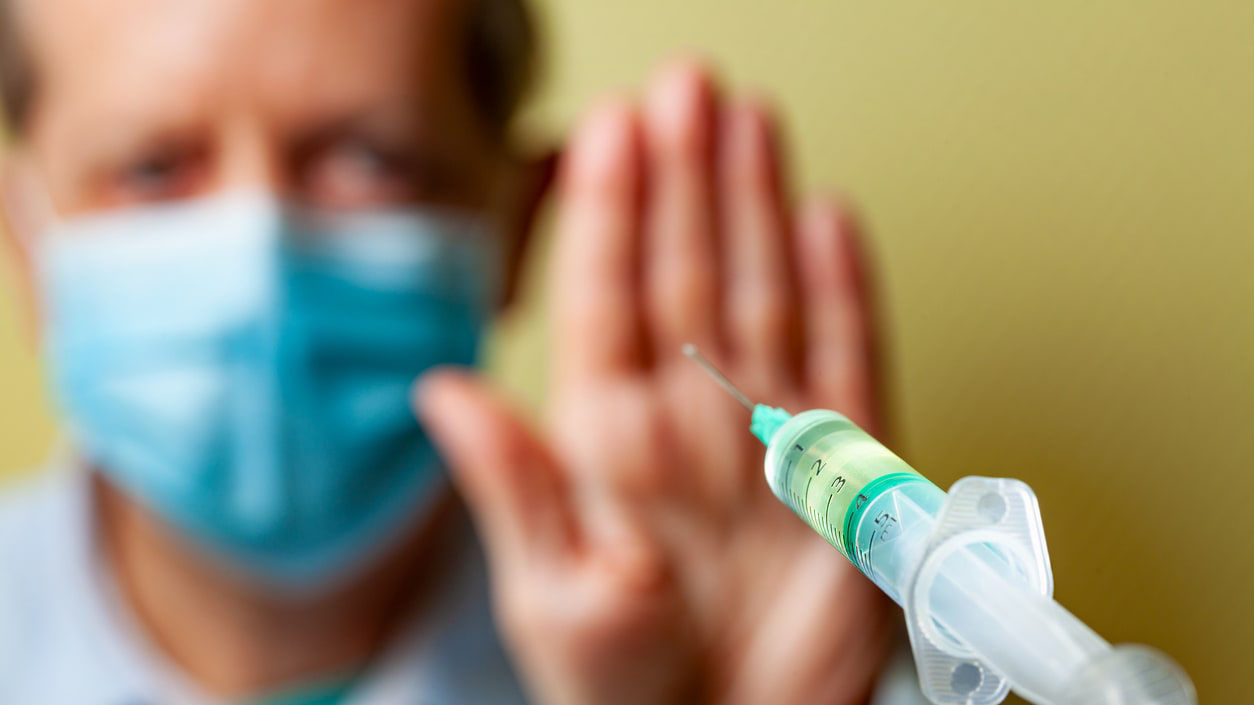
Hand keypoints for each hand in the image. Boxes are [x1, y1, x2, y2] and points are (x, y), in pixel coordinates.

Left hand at [418, 61, 894, 704]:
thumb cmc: (625, 686)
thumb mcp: (551, 594)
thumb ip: (512, 487)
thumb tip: (442, 392)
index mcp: (607, 437)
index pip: (606, 297)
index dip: (611, 209)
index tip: (614, 124)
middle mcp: (687, 416)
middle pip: (686, 271)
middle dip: (687, 176)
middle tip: (691, 85)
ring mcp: (767, 434)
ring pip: (762, 293)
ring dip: (757, 208)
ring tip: (752, 124)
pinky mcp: (843, 470)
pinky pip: (849, 362)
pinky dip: (846, 292)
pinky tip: (827, 223)